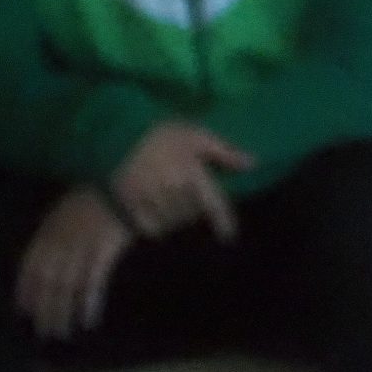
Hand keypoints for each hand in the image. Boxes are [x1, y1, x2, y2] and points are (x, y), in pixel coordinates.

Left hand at [15, 187, 132, 339]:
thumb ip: (56, 228)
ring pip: (66, 287)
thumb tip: (47, 250)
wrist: (121, 183)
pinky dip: (89, 304)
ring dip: (63, 313)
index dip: (26, 291)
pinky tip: (88, 320)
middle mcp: (60, 243)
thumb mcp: (67, 206)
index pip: (31, 267)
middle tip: (44, 332)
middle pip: (47, 283)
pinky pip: (92, 284)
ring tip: (62, 333)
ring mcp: (81, 249)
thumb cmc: (97, 191)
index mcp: (48, 230)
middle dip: (45, 309)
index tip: (24, 311)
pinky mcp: (103, 254)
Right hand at [110, 121, 249, 240]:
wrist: (117, 135)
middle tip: (178, 189)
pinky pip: (151, 228)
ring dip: (172, 215)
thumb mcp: (195, 135)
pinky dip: (154, 223)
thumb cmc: (160, 133)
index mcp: (193, 173)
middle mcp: (175, 190)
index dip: (223, 222)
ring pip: (172, 222)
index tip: (229, 237)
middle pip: (191, 214)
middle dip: (190, 207)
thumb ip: (225, 152)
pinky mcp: (131, 210)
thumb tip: (254, 163)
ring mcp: (152, 202)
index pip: (214, 205)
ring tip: (162, 195)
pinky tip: (148, 207)